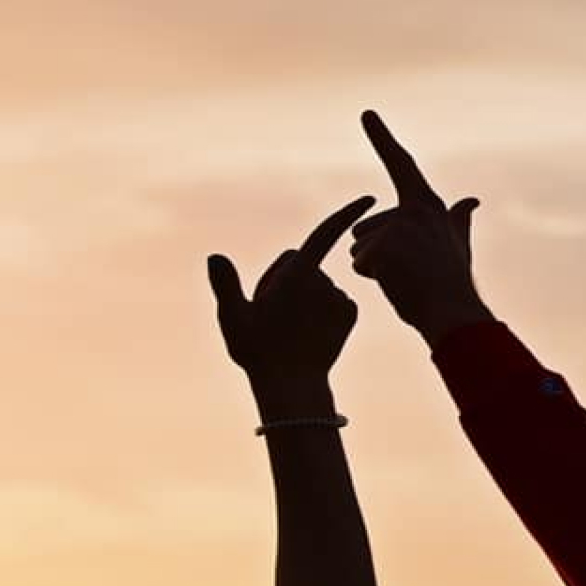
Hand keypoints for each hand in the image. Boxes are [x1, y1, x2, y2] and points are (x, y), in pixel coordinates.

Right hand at [207, 195, 375, 392]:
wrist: (292, 387)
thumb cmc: (259, 353)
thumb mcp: (234, 319)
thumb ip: (226, 285)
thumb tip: (215, 257)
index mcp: (298, 275)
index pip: (325, 233)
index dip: (346, 213)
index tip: (370, 199)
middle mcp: (325, 283)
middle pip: (302, 262)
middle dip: (288, 278)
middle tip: (271, 312)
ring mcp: (339, 299)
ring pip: (319, 284)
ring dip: (305, 296)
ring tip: (291, 325)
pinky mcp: (350, 314)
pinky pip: (335, 299)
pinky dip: (324, 308)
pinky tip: (312, 328)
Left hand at [349, 111, 488, 343]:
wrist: (454, 315)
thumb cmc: (452, 287)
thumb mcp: (458, 247)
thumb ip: (459, 221)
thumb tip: (472, 201)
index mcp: (428, 205)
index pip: (401, 165)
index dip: (383, 139)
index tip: (367, 113)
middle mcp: (413, 209)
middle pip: (365, 228)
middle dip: (376, 255)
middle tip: (410, 272)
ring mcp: (398, 226)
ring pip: (359, 247)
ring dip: (374, 269)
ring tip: (406, 279)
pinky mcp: (384, 245)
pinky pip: (359, 264)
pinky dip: (373, 280)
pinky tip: (399, 285)